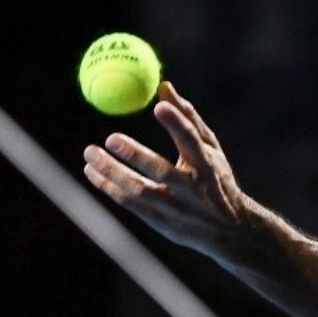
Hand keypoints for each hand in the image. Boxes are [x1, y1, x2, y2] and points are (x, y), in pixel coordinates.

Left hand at [82, 81, 246, 253]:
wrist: (227, 230)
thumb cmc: (216, 181)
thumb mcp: (211, 150)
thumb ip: (189, 119)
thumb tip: (164, 86)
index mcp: (207, 166)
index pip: (192, 142)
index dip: (177, 124)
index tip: (159, 107)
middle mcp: (191, 188)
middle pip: (161, 171)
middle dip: (136, 155)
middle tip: (111, 139)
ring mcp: (175, 208)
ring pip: (139, 190)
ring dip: (112, 172)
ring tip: (90, 153)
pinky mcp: (161, 222)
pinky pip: (130, 203)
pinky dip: (109, 187)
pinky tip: (92, 172)